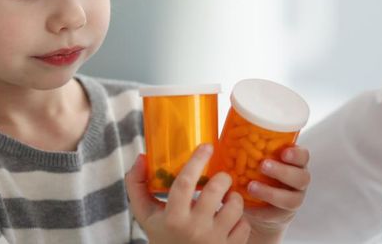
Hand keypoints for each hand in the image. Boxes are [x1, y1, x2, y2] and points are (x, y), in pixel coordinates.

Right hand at [126, 144, 250, 243]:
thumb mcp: (146, 215)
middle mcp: (195, 229)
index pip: (185, 182)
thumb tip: (142, 157)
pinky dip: (239, 219)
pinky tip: (230, 220)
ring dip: (233, 197)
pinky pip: (244, 225)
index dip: (197, 161)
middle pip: (216, 190)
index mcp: (173, 218)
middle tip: (221, 177)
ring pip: (235, 205)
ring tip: (226, 198)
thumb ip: (137, 185)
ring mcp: (215, 240)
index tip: (207, 146)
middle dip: (223, 177)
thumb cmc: (163, 237)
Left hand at [243, 146, 311, 242]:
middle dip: (283, 171)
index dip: (296, 154)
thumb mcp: (254, 161)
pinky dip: (262, 210)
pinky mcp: (282, 215)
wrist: (256, 204)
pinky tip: (248, 205)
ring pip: (292, 199)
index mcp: (294, 163)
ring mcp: (293, 199)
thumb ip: (247, 152)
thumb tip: (222, 142)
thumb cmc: (255, 174)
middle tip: (263, 166)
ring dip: (272, 192)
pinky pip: (277, 214)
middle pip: (301, 177)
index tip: (283, 152)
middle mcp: (298, 181)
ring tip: (251, 187)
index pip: (303, 156)